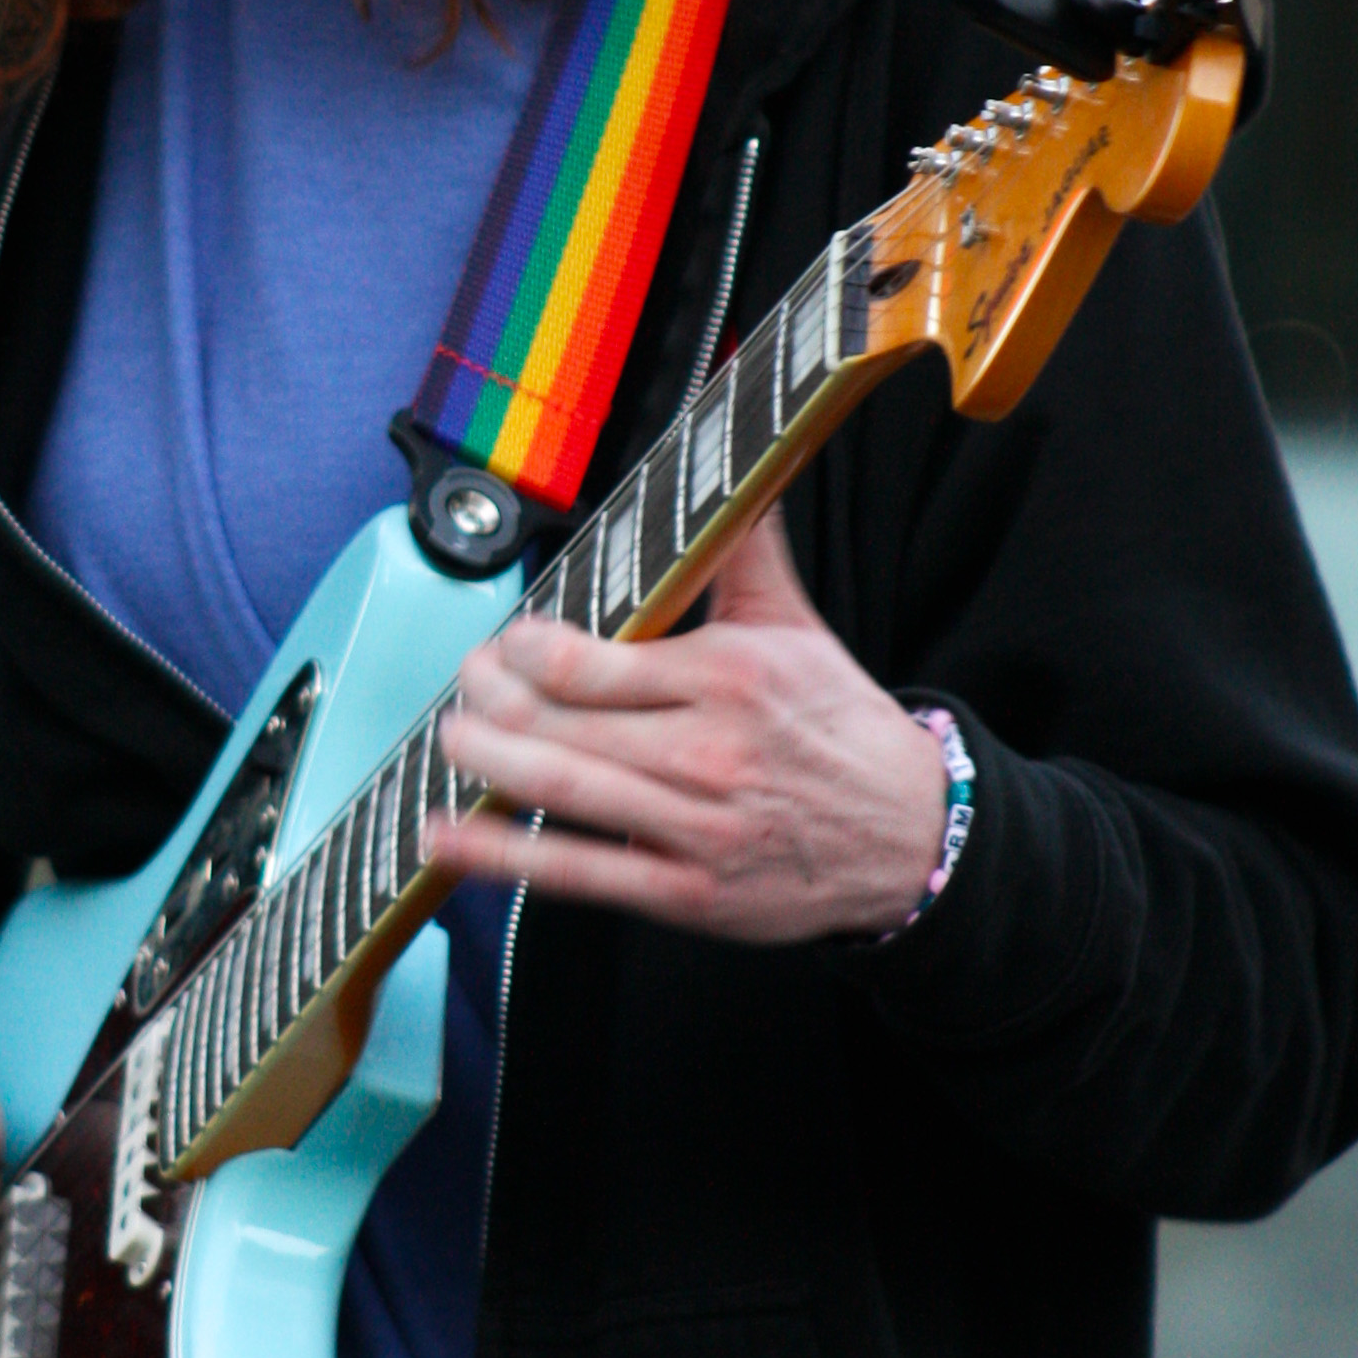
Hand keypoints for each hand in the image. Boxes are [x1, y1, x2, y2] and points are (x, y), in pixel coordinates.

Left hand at [422, 504, 948, 944]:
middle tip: (468, 681)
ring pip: (561, 787)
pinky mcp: (682, 891)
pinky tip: (448, 834)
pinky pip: (576, 870)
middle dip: (490, 697)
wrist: (909, 837)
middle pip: (560, 721)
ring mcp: (691, 825)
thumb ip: (746, 551)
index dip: (526, 649)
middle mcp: (703, 750)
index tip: (510, 640)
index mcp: (725, 676)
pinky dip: (502, 853)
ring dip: (486, 759)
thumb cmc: (840, 729)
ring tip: (453, 735)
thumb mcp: (799, 628)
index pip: (591, 660)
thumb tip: (731, 466)